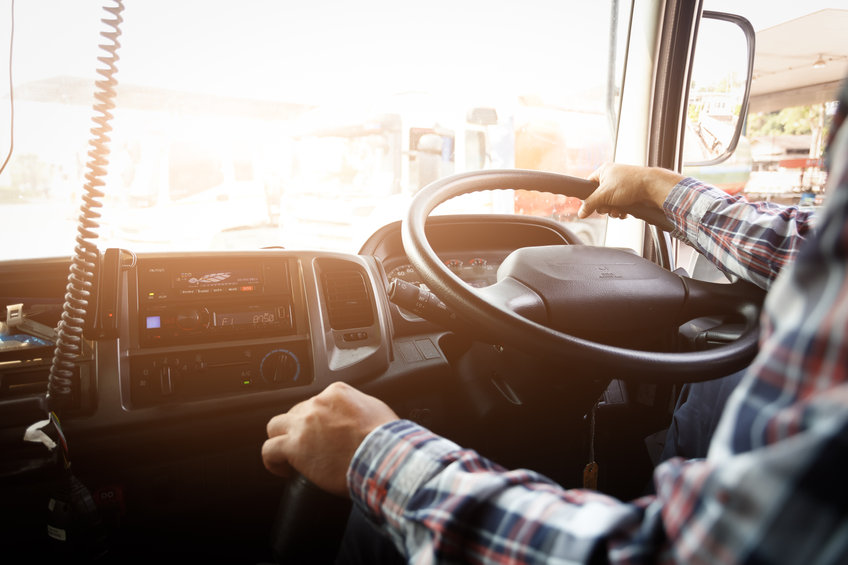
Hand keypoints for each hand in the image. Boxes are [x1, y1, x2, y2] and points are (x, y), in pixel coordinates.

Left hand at [261, 382, 398, 495]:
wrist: (382, 456)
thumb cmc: (385, 438)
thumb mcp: (374, 409)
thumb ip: (358, 407)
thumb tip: (356, 417)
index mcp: (335, 393)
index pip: (315, 402)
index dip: (316, 420)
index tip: (322, 433)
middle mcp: (316, 404)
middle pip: (294, 413)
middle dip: (298, 428)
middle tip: (308, 445)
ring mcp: (303, 425)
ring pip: (275, 427)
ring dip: (281, 440)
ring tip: (287, 455)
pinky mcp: (294, 446)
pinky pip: (269, 450)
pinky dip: (271, 460)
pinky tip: (281, 468)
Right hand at [578, 163, 682, 219]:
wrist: (653, 187)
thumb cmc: (630, 184)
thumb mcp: (604, 195)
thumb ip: (590, 204)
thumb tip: (580, 213)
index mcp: (603, 171)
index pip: (588, 185)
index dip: (589, 197)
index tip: (592, 204)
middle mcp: (612, 177)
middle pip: (599, 197)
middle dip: (604, 206)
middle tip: (609, 206)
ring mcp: (621, 186)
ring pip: (609, 203)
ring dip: (613, 210)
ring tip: (619, 210)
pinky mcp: (629, 194)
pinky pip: (619, 205)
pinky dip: (621, 210)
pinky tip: (625, 211)